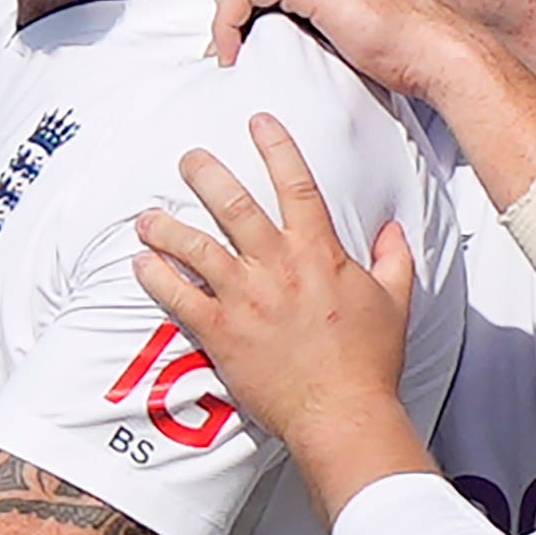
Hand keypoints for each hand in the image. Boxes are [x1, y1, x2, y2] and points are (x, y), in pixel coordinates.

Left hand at [129, 117, 419, 470]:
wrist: (342, 413)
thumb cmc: (368, 362)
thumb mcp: (394, 300)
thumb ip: (393, 258)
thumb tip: (392, 229)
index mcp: (320, 253)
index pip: (296, 184)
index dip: (276, 147)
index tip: (258, 121)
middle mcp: (278, 267)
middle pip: (233, 204)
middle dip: (205, 174)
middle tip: (187, 158)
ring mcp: (245, 298)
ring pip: (196, 247)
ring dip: (166, 227)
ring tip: (145, 216)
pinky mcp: (221, 332)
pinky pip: (179, 297)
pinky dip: (156, 278)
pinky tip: (141, 264)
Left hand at [209, 0, 490, 94]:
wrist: (435, 52)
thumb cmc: (396, 44)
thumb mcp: (338, 12)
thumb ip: (303, 2)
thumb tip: (256, 24)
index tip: (235, 30)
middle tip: (235, 38)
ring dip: (223, 11)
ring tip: (236, 48)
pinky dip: (227, 24)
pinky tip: (237, 53)